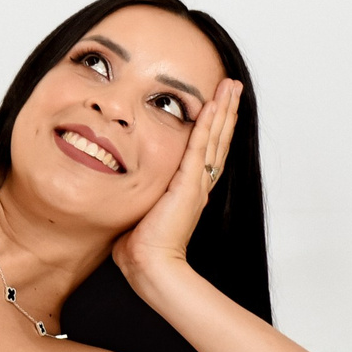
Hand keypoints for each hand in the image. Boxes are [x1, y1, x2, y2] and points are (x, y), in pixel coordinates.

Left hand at [116, 77, 242, 279]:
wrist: (150, 266)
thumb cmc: (139, 248)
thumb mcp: (138, 212)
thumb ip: (136, 198)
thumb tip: (118, 192)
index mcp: (188, 189)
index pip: (205, 149)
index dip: (213, 126)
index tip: (217, 103)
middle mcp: (198, 183)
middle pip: (218, 138)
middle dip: (225, 110)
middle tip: (232, 85)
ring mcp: (196, 183)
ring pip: (215, 137)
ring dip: (223, 109)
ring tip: (231, 86)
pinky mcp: (189, 185)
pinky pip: (201, 147)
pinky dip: (208, 124)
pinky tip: (214, 105)